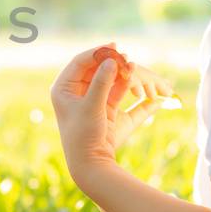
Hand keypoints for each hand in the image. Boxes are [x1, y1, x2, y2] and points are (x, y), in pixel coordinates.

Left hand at [50, 43, 177, 179]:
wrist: (91, 165)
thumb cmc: (83, 135)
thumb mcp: (92, 106)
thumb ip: (102, 82)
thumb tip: (112, 60)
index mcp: (64, 88)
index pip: (80, 62)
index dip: (97, 52)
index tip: (114, 46)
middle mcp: (77, 92)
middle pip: (99, 69)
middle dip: (116, 64)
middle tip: (128, 60)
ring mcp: (93, 100)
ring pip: (112, 81)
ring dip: (126, 75)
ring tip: (136, 71)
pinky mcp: (108, 110)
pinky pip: (121, 94)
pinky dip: (132, 89)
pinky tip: (146, 85)